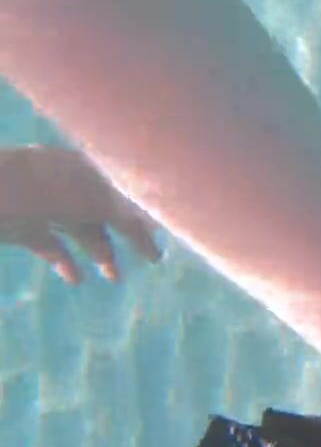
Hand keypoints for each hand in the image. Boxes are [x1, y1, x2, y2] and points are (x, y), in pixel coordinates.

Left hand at [0, 145, 160, 282]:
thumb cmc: (49, 190)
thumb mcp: (100, 200)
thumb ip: (131, 214)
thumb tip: (161, 226)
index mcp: (90, 168)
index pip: (128, 188)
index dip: (149, 209)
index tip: (170, 230)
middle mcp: (70, 184)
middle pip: (109, 211)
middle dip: (130, 235)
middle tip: (154, 258)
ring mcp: (45, 205)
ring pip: (82, 231)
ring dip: (101, 253)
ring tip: (115, 278)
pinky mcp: (23, 228)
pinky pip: (52, 247)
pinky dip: (66, 263)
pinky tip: (78, 279)